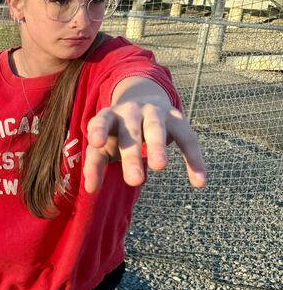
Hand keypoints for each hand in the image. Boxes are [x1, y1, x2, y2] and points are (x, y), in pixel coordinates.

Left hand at [84, 96, 206, 193]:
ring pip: (155, 129)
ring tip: (159, 167)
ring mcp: (154, 113)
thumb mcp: (104, 145)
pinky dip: (194, 159)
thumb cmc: (118, 133)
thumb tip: (90, 190)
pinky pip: (187, 139)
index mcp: (109, 117)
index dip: (99, 131)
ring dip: (158, 147)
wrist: (143, 100)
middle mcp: (131, 111)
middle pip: (130, 133)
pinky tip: (199, 182)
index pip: (101, 122)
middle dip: (132, 156)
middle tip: (134, 181)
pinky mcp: (177, 119)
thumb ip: (95, 165)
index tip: (97, 142)